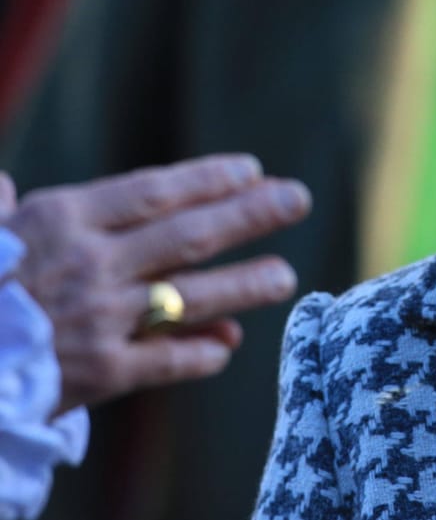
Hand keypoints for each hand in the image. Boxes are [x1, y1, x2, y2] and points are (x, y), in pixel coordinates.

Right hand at [0, 154, 310, 412]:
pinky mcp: (98, 373)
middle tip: (298, 199)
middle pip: (190, 234)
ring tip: (287, 275)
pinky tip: (229, 345)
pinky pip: (164, 360)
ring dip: (246, 285)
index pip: (154, 191)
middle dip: (251, 214)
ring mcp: (99, 320)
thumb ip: (3, 209)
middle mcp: (90, 265)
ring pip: (191, 296)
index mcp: (61, 221)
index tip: (252, 169)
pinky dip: (200, 353)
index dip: (208, 178)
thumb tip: (6, 186)